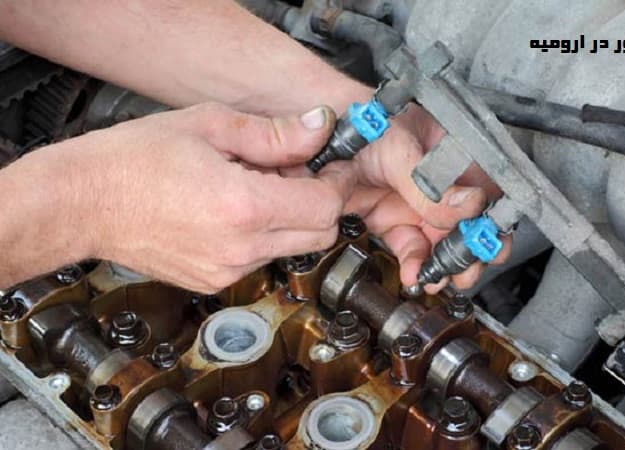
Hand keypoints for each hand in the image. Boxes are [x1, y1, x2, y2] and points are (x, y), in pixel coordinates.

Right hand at [60, 103, 354, 292]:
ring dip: (290, 218)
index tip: (328, 165)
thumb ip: (274, 133)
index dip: (335, 182)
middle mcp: (241, 248)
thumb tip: (319, 128)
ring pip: (293, 247)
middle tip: (292, 172)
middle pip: (320, 234)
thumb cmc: (133, 160)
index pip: (326, 206)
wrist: (82, 202)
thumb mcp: (208, 125)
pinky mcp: (213, 281)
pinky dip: (262, 235)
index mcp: (243, 206)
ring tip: (252, 187)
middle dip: (319, 202)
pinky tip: (232, 210)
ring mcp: (227, 270)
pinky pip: (261, 258)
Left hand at [348, 105, 510, 292]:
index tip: (485, 245)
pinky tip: (414, 273)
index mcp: (454, 156)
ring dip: (443, 266)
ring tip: (438, 278)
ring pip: (440, 243)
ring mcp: (415, 202)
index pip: (486, 194)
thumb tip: (470, 206)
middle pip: (467, 225)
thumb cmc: (363, 124)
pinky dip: (414, 265)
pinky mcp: (390, 219)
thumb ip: (430, 185)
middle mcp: (440, 182)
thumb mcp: (397, 151)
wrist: (318, 139)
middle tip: (464, 271)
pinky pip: (410, 248)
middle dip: (469, 253)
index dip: (489, 223)